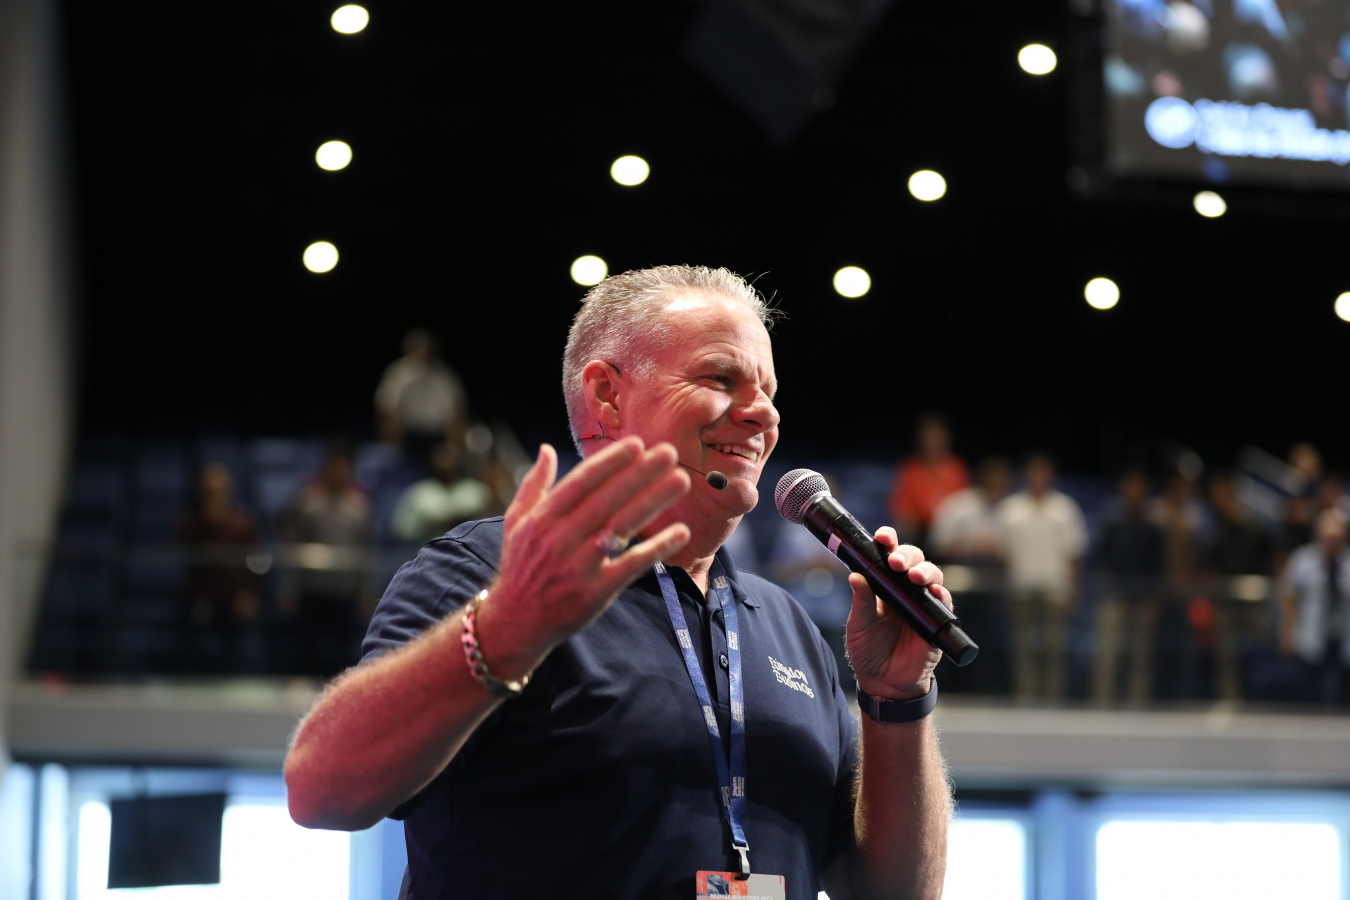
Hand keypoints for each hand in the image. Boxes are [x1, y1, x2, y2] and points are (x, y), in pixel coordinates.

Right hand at [476, 438, 690, 675]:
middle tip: (669, 453)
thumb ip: (533, 485)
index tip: (636, 444)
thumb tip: (547, 448)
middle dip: (639, 474)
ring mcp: (579, 567)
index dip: (609, 462)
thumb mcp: (515, 523)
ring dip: (653, 501)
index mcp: (541, 519)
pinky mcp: (596, 593)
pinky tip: (681, 532)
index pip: (580, 483)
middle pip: (606, 500)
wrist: (516, 622)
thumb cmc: (520, 566)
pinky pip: (631, 565)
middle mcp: (559, 540)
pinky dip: (657, 548)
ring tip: (681, 481)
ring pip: (621, 527)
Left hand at [845, 528, 951, 699]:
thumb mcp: (859, 625)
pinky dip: (941, 594)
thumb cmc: (868, 649)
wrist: (883, 682)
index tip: (883, 537)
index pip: (888, 555)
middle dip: (907, 555)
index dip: (888, 542)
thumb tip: (855, 576)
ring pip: (932, 575)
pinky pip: (943, 602)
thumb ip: (861, 601)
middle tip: (896, 562)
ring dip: (925, 571)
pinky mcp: (936, 621)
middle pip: (913, 560)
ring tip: (915, 576)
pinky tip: (933, 590)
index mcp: (884, 584)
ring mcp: (922, 603)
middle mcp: (905, 589)